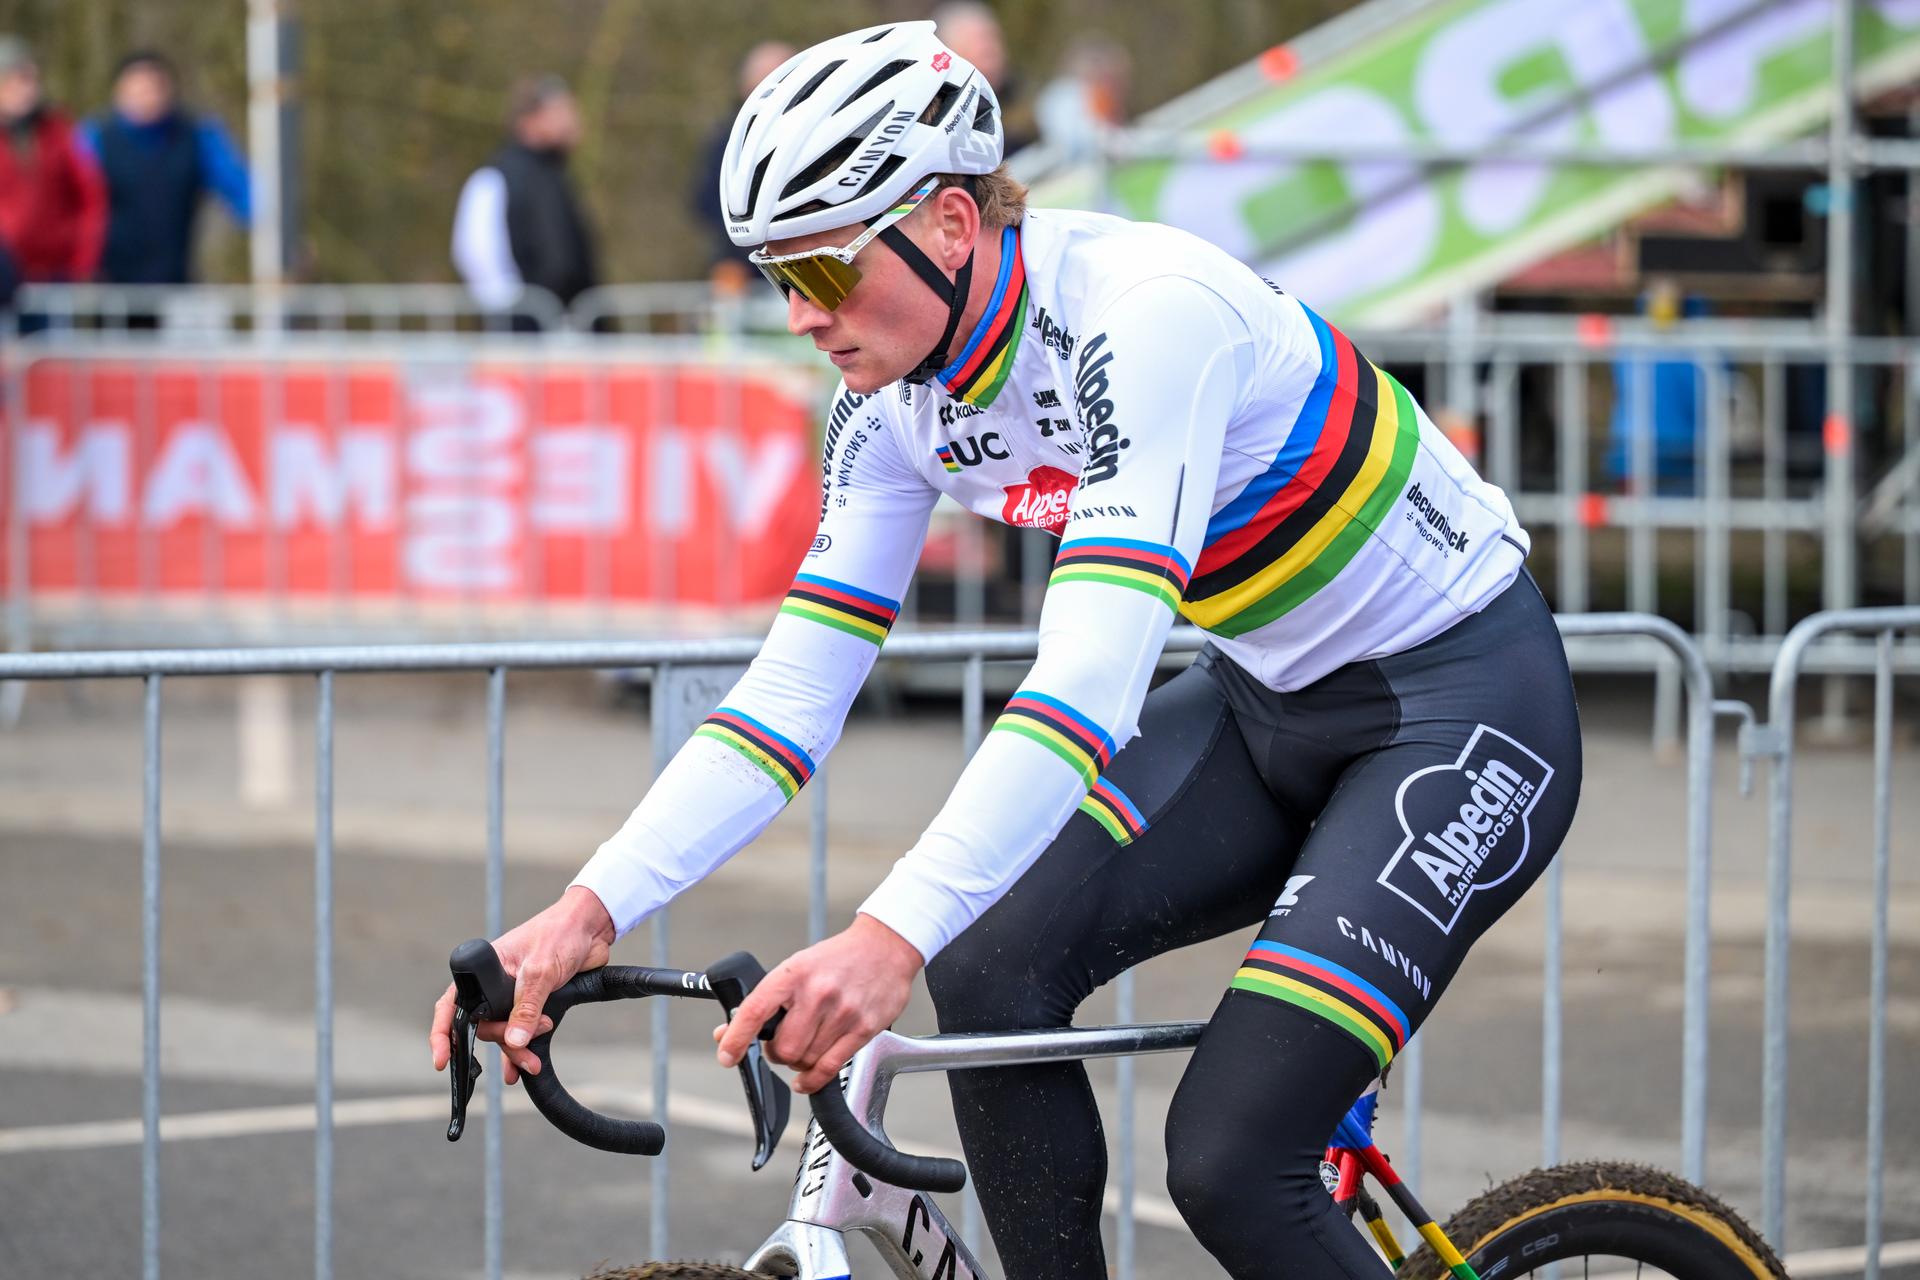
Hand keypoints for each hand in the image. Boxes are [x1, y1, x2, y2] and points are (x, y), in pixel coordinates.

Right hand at [429, 885, 615, 1084]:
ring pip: (505, 1032)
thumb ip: (527, 1006)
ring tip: (531, 1063)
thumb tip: (514, 1040)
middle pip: (482, 1025)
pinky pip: (522, 1033)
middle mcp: (494, 985)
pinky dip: (521, 1051)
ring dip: (516, 1050)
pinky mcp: (535, 1004)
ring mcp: (515, 996)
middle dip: (501, 1040)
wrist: (591, 928)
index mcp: (485, 971)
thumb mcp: (541, 970)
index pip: (453, 1004)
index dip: (443, 1032)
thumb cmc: (560, 933)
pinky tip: (520, 1070)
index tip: (443, 1058)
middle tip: (523, 1046)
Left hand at [714, 914, 922, 1093]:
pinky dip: (812, 1080)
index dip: (736, 1038)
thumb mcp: (796, 968)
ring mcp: (842, 1013)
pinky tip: (806, 1078)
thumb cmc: (837, 958)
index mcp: (794, 974)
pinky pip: (828, 1068)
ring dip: (798, 1062)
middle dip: (777, 1054)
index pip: (755, 1011)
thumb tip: (728, 1032)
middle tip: (782, 1044)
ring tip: (806, 1046)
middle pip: (783, 1048)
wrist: (885, 947)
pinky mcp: (863, 1029)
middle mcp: (818, 993)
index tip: (727, 1055)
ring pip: (804, 1060)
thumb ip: (765, 1001)